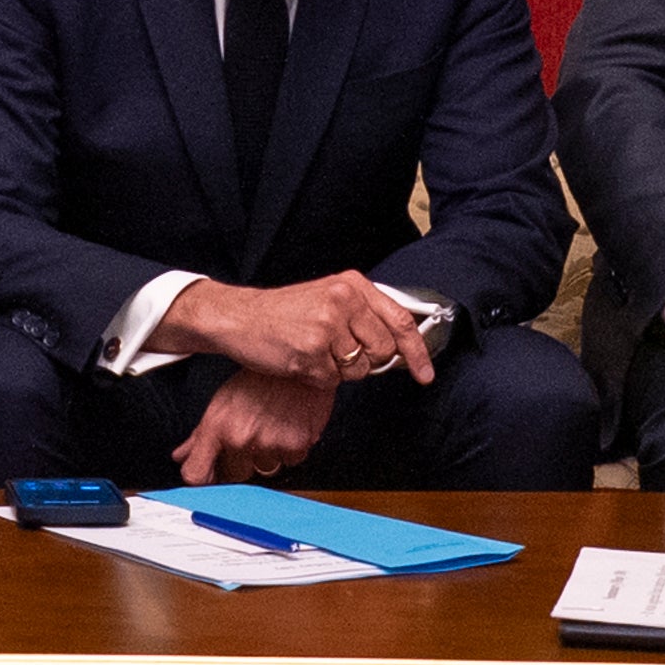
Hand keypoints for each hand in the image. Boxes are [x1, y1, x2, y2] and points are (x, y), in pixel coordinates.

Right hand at [165, 271, 436, 389]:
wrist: (239, 317)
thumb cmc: (284, 313)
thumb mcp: (328, 298)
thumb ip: (364, 315)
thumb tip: (399, 350)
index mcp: (352, 284)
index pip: (400, 320)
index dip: (417, 351)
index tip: (426, 373)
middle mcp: (344, 300)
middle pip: (382, 350)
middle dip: (366, 361)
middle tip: (337, 352)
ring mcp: (328, 326)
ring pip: (358, 369)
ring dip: (338, 370)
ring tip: (313, 350)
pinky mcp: (312, 351)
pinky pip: (332, 380)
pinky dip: (317, 378)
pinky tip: (299, 359)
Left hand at [178, 363, 338, 482]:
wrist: (299, 363)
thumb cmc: (262, 378)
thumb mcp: (222, 401)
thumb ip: (200, 435)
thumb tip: (182, 455)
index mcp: (218, 427)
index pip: (197, 474)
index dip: (203, 479)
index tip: (209, 476)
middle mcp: (241, 438)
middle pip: (233, 476)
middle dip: (239, 462)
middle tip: (250, 436)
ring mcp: (269, 445)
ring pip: (264, 469)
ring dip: (268, 455)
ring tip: (272, 427)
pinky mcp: (296, 446)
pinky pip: (290, 462)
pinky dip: (291, 450)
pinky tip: (288, 428)